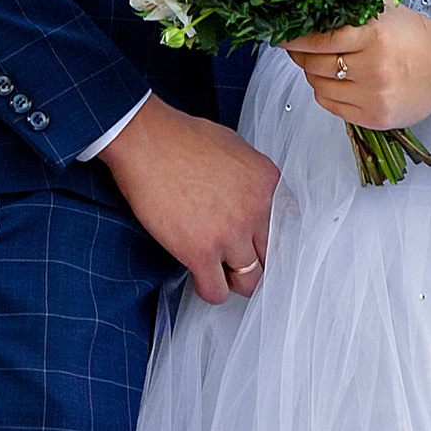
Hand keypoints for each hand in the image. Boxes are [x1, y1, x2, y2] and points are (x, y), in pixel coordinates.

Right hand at [97, 98, 277, 299]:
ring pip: (249, 280)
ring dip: (234, 280)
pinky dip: (210, 290)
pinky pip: (217, 291)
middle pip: (270, 256)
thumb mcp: (232, 147)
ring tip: (220, 273)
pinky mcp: (201, 252)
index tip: (256, 246)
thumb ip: (248, 178)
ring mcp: (230, 233)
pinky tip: (200, 278)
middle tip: (238, 263)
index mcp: (266, 182)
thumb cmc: (178, 139)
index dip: (266, 239)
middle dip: (254, 262)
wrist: (146, 141)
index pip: (285, 226)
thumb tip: (247, 198)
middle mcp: (255, 209)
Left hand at [285, 8, 430, 131]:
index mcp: (374, 37)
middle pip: (315, 66)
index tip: (282, 36)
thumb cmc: (414, 36)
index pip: (318, 40)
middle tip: (298, 50)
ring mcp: (374, 96)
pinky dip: (327, 94)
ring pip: (320, 88)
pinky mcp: (376, 117)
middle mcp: (373, 68)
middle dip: (301, 57)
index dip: (295, 39)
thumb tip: (306, 9)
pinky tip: (337, 83)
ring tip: (323, 65)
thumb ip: (350, 9)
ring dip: (314, 76)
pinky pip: (332, 107)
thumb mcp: (384, 12)